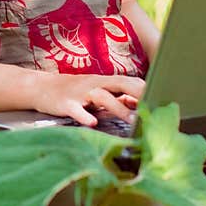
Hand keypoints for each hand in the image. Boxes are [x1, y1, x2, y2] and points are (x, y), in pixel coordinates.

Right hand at [30, 72, 144, 127]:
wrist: (42, 87)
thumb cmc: (76, 92)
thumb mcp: (99, 92)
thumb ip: (119, 98)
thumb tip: (142, 104)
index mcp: (105, 82)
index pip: (130, 82)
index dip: (146, 90)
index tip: (163, 101)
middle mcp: (96, 84)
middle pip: (121, 83)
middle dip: (138, 94)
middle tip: (153, 108)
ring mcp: (81, 93)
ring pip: (102, 96)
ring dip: (118, 108)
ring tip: (132, 122)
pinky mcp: (66, 103)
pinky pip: (76, 109)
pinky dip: (84, 115)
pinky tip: (92, 123)